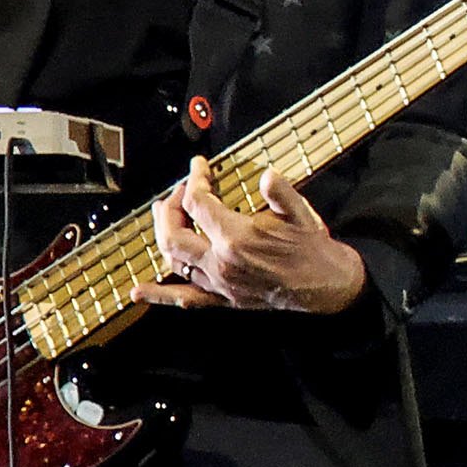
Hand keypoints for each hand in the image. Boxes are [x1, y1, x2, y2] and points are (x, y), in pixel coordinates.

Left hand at [137, 159, 370, 313]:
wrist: (327, 285)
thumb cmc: (313, 249)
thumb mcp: (301, 214)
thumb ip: (280, 192)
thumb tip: (267, 176)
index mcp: (238, 237)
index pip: (199, 202)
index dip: (195, 180)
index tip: (200, 167)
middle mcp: (221, 261)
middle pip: (174, 232)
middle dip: (170, 207)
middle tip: (180, 192)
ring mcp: (219, 282)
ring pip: (173, 260)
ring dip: (163, 236)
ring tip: (165, 217)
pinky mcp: (223, 298)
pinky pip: (185, 299)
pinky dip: (159, 295)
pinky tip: (139, 291)